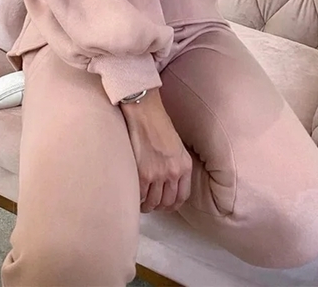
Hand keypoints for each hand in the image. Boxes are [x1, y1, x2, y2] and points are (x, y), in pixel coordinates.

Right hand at [121, 88, 191, 213]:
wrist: (144, 111)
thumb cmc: (157, 123)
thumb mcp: (176, 145)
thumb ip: (174, 164)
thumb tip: (166, 180)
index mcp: (185, 165)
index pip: (182, 196)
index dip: (172, 204)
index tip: (165, 204)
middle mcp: (174, 172)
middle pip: (167, 203)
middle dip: (158, 206)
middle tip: (150, 203)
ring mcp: (158, 174)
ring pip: (153, 203)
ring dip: (146, 205)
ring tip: (140, 201)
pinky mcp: (143, 173)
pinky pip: (140, 196)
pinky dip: (136, 198)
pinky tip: (132, 193)